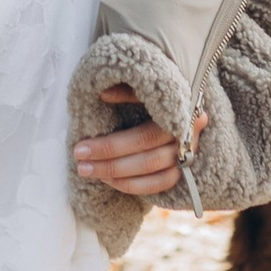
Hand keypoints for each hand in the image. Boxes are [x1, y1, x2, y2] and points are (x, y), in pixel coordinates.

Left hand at [73, 89, 207, 200]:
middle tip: (80, 164)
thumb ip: (127, 89)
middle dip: (110, 164)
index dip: (111, 146)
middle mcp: (189, 139)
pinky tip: (110, 180)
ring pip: (154, 176)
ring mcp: (189, 156)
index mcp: (181, 115)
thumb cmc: (157, 91)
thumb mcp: (144, 85)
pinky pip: (159, 185)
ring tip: (90, 172)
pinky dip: (133, 186)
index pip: (144, 137)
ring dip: (119, 177)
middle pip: (148, 159)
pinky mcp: (183, 170)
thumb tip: (103, 95)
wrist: (179, 101)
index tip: (81, 147)